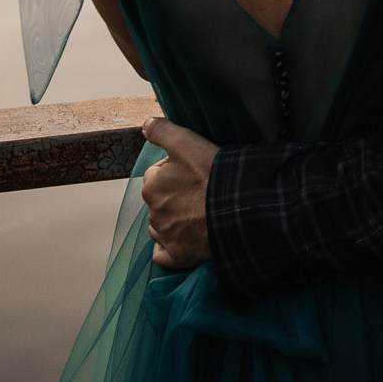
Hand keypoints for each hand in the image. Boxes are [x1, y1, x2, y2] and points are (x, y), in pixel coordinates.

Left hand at [141, 117, 218, 268]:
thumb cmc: (213, 175)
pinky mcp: (177, 256)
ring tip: (197, 214)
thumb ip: (163, 131)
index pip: (157, 174)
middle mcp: (153, 212)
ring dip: (172, 221)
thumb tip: (146, 125)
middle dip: (173, 197)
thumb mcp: (187, 142)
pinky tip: (183, 240)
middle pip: (159, 200)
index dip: (176, 171)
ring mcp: (165, 236)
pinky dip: (170, 248)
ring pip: (160, 226)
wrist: (237, 210)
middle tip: (199, 192)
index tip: (194, 171)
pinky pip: (164, 254)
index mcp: (152, 185)